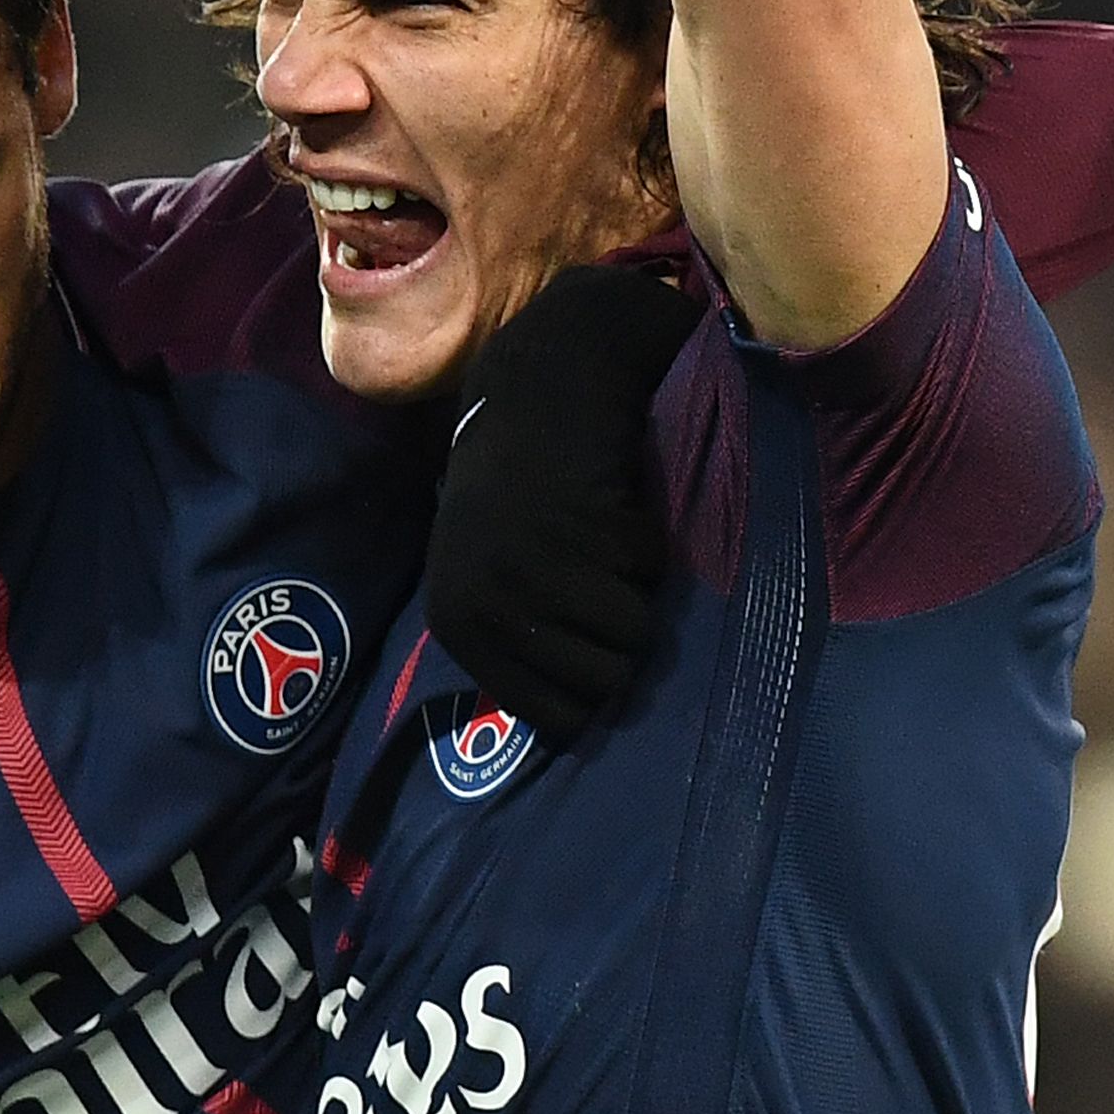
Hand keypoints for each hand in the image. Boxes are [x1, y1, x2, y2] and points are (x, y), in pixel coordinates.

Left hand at [429, 261, 702, 742]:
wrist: (541, 380)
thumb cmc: (524, 487)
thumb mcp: (494, 574)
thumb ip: (526, 644)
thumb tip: (582, 733)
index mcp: (461, 625)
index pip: (560, 720)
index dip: (597, 681)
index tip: (597, 635)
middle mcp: (486, 602)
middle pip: (605, 682)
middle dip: (626, 639)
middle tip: (612, 583)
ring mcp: (531, 564)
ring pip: (636, 631)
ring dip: (642, 589)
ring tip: (611, 542)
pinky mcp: (579, 522)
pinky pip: (650, 569)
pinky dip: (652, 542)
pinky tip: (620, 504)